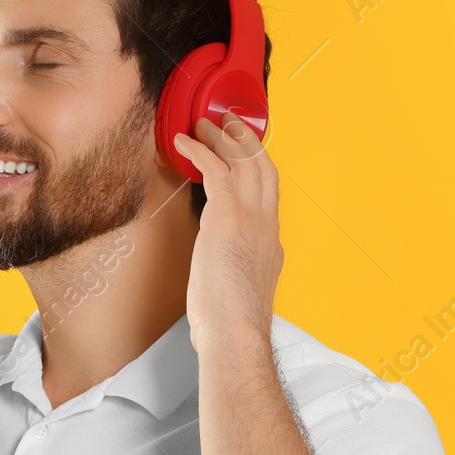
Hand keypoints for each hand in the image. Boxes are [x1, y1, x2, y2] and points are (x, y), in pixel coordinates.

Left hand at [172, 113, 282, 354]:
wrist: (236, 333)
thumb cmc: (231, 324)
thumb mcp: (240, 290)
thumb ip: (235, 270)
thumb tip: (222, 267)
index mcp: (270, 243)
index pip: (268, 194)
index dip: (257, 169)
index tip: (245, 154)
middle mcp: (266, 224)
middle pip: (263, 167)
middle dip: (247, 141)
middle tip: (230, 122)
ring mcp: (250, 218)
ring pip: (242, 161)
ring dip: (222, 137)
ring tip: (204, 122)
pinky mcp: (228, 217)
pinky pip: (215, 170)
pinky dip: (199, 151)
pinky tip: (183, 141)